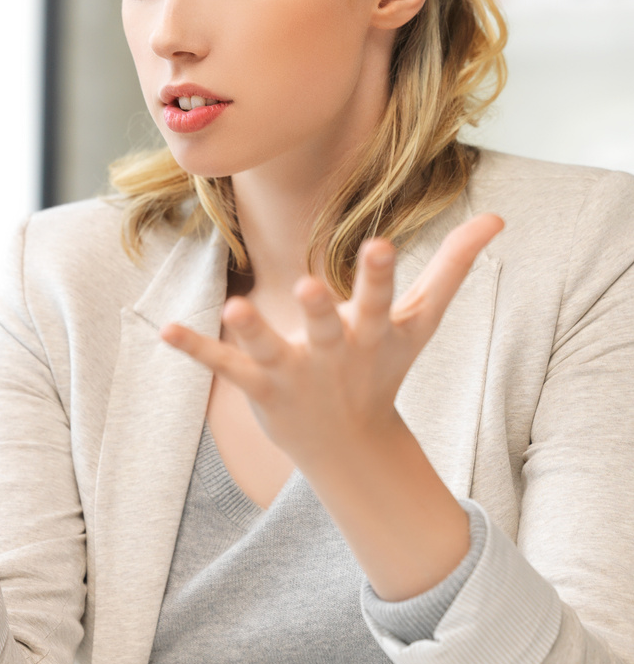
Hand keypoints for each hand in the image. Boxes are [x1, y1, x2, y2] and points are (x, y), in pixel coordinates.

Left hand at [161, 213, 503, 597]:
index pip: (380, 299)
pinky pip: (225, 367)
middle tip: (308, 286)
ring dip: (251, 330)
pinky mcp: (259, 387)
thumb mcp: (422, 321)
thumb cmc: (385, 368)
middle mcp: (334, 354)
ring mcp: (294, 373)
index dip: (379, 274)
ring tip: (233, 306)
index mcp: (373, 333)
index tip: (379, 243)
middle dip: (321, 309)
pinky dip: (197, 349)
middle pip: (328, 328)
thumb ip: (454, 266)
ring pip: (269, 349)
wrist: (352, 447)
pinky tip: (166, 329)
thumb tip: (498, 216)